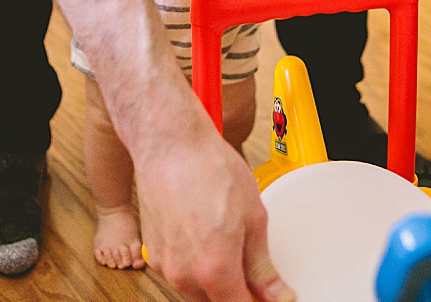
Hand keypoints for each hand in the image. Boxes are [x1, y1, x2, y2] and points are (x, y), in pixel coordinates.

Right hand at [137, 114, 295, 301]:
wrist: (170, 143)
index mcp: (214, 270)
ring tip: (230, 246)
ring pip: (196, 292)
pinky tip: (207, 237)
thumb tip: (277, 296)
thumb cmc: (209, 169)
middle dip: (236, 294)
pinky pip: (179, 272)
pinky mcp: (153, 251)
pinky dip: (196, 266)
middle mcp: (184, 275)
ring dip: (215, 281)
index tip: (268, 298)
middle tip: (254, 274)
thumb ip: (262, 266)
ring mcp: (164, 264)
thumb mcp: (253, 217)